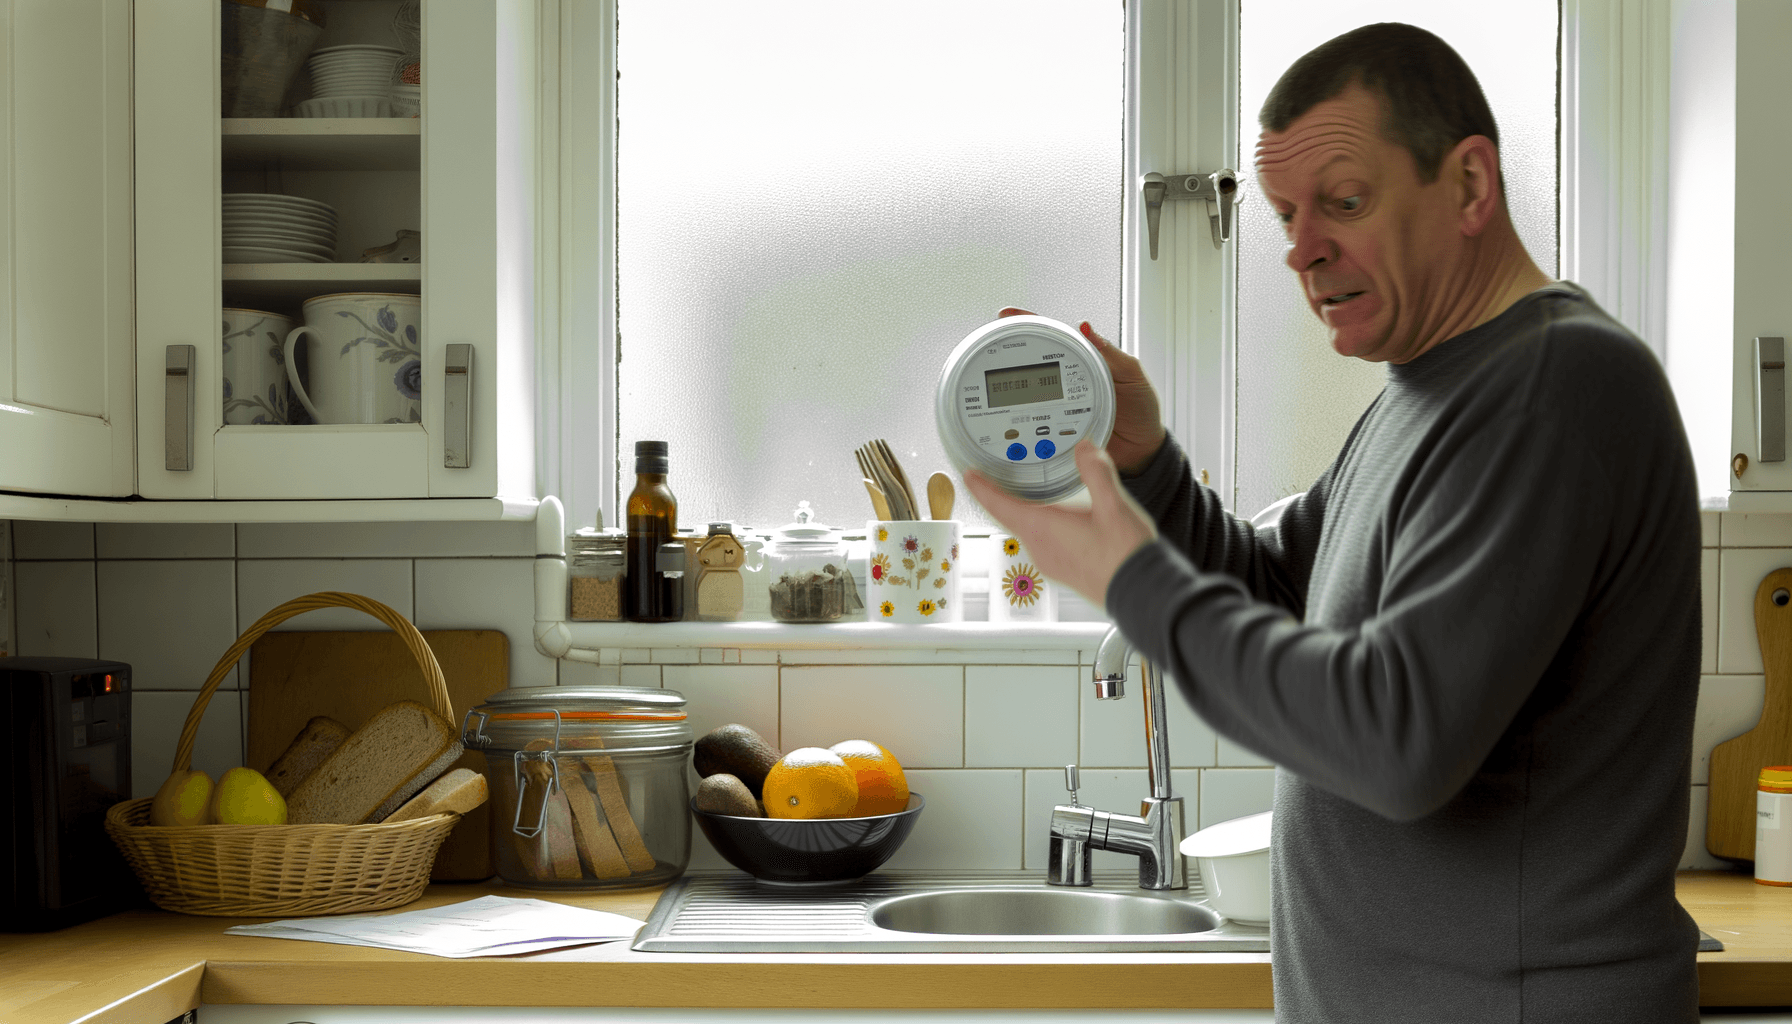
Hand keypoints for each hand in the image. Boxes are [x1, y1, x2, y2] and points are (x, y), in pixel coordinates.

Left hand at [963, 441, 1157, 609]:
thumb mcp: (1114, 505)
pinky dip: (1040, 524)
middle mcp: (1040, 548)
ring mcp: (1051, 563)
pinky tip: (1059, 519)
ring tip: (1029, 492)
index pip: (1000, 505)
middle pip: (1010, 516)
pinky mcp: (1064, 571)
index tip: (967, 475)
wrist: (1142, 594)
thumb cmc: (1125, 556)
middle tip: (994, 477)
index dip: (981, 488)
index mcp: (1043, 528)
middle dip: (1000, 496)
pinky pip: (1042, 542)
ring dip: (1023, 510)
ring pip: (1027, 530)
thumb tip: (1084, 448)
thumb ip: (1097, 472)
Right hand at [997, 307, 1166, 474]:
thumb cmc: (1141, 411)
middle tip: (990, 341)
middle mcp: (1067, 381)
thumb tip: (1087, 328)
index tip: (1008, 315)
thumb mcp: (1131, 375)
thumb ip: (1111, 354)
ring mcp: (1058, 404)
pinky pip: (1034, 419)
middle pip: (1032, 361)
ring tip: (991, 372)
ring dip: (1008, 382)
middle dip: (1008, 350)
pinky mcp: (1055, 428)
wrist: (1141, 451)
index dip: (1031, 324)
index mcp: (1085, 361)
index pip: (1055, 337)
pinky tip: (1006, 410)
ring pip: (1028, 390)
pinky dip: (1018, 414)